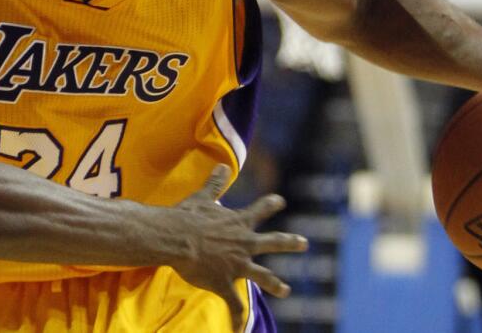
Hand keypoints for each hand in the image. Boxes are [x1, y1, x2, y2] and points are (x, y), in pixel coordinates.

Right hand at [167, 164, 308, 331]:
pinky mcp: (224, 283)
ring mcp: (237, 265)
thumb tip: (223, 165)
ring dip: (276, 284)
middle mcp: (244, 244)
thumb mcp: (203, 197)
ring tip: (286, 290)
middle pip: (273, 243)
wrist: (177, 238)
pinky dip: (236, 316)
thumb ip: (215, 184)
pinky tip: (238, 327)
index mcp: (239, 223)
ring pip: (263, 276)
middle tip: (304, 243)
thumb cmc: (188, 217)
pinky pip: (234, 304)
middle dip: (290, 243)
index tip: (281, 201)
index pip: (260, 210)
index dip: (271, 204)